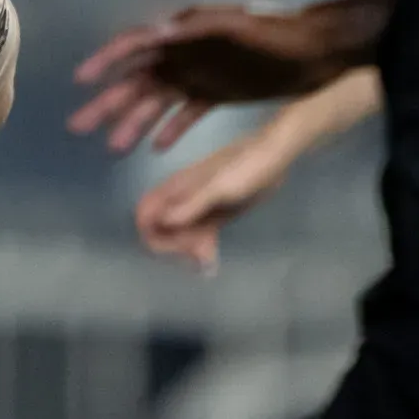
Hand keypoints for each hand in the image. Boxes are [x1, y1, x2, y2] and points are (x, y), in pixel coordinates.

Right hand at [71, 0, 377, 152]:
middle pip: (137, 80)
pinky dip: (171, 130)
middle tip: (78, 127)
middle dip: (107, 102)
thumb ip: (195, 29)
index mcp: (184, 33)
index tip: (81, 81)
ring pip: (157, 102)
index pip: (136, 45)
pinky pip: (186, 114)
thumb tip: (154, 32)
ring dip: (134, 123)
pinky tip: (157, 150)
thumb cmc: (276, 34)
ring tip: (113, 149)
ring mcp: (200, 75)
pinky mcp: (218, 93)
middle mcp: (184, 54)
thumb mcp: (235, 26)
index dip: (107, 60)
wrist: (317, 50)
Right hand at [134, 101, 320, 269]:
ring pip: (180, 235)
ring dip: (188, 251)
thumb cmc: (247, 167)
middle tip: (200, 256)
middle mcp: (182, 198)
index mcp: (178, 188)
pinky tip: (211, 261)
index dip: (152, 235)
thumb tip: (162, 221)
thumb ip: (191, 204)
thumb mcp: (220, 187)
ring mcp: (198, 206)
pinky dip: (200, 248)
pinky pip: (197, 234)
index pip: (145, 214)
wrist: (274, 156)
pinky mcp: (214, 213)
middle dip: (175, 247)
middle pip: (161, 229)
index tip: (177, 248)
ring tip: (209, 261)